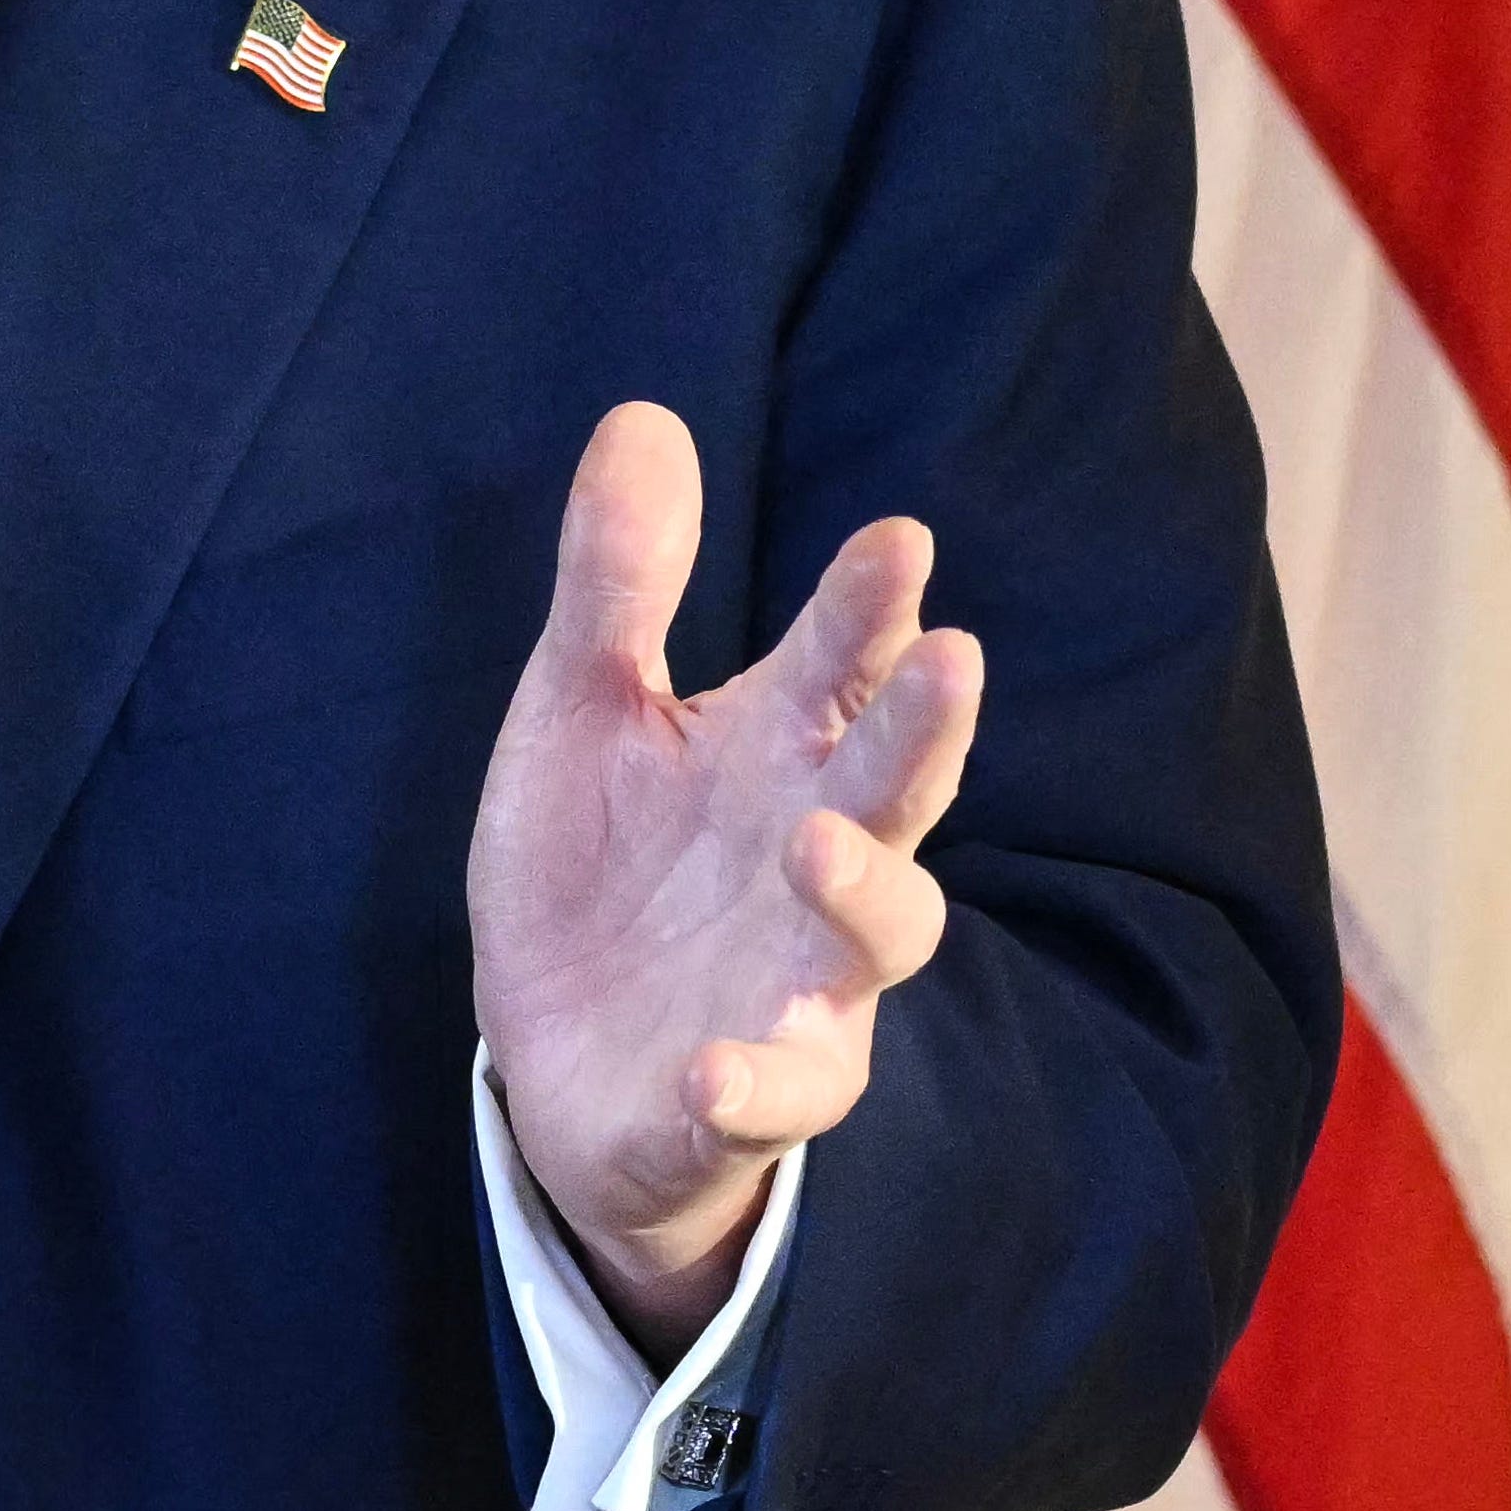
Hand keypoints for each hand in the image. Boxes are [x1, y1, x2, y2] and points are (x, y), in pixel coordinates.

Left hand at [467, 400, 983, 1354]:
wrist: (557, 1055)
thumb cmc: (603, 865)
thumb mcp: (582, 709)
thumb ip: (618, 580)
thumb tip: (640, 415)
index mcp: (774, 756)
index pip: (838, 667)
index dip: (868, 607)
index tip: (897, 539)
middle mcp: (812, 860)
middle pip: (894, 791)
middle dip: (923, 732)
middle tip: (953, 659)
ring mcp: (795, 982)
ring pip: (869, 942)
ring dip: (859, 894)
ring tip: (816, 844)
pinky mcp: (745, 1092)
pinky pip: (766, 1095)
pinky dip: (750, 1083)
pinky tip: (712, 1066)